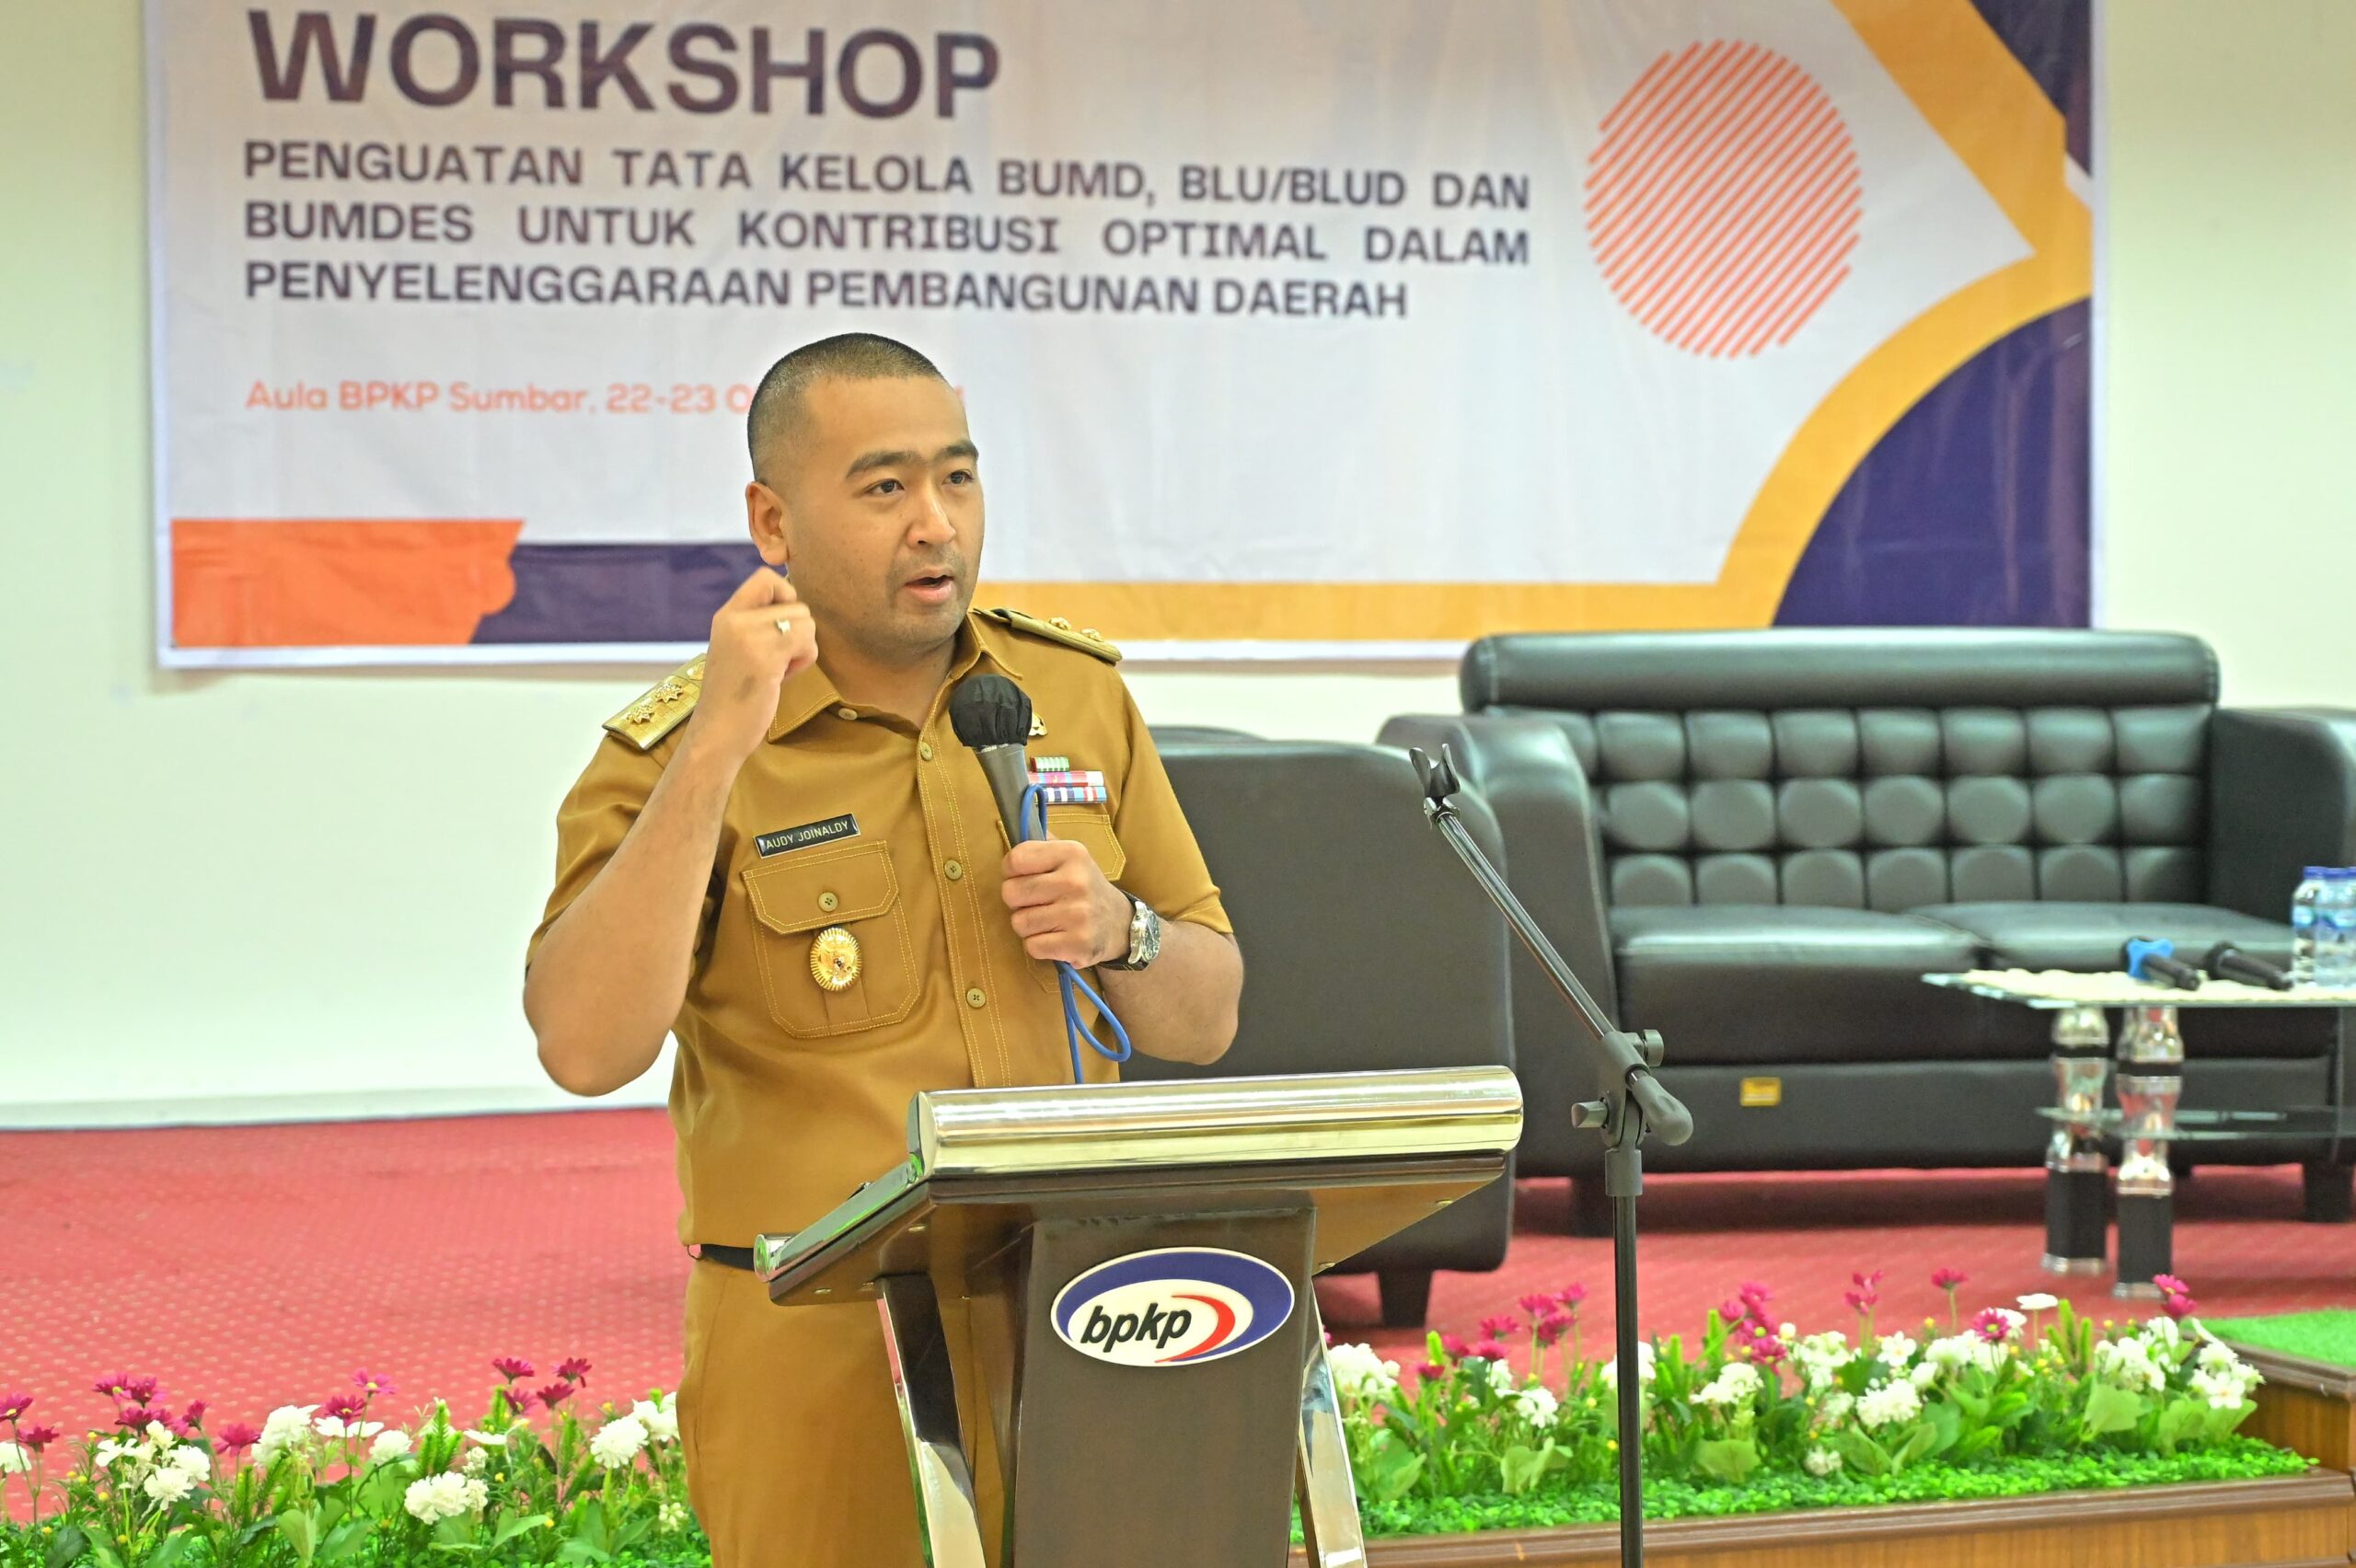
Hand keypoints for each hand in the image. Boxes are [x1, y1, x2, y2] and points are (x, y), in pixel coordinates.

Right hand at [684, 568, 816, 767]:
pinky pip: (806, 643)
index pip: (765, 577)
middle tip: (780, 658)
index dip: (787, 594)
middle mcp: (735, 620)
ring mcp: (749, 638)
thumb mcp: (737, 649)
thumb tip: (796, 607)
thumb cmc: (733, 697)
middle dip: (799, 631)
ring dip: (803, 648)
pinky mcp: (765, 658)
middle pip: (795, 603)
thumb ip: (757, 625)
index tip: (784, 623)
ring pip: (805, 621)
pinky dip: (803, 661)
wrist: (716, 733)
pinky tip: (781, 678)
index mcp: (726, 615)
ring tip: (779, 670)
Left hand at [1001, 840, 1132, 967]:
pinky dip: (1039, 945)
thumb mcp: (1071, 857)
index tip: (1025, 876)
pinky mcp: (1077, 944)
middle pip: (1011, 893)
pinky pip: (1032, 946)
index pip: (1015, 859)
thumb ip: (1043, 842)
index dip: (1011, 871)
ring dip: (1028, 925)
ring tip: (1049, 920)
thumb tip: (1017, 822)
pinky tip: (1056, 937)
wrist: (1119, 923)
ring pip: (1019, 922)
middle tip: (1037, 901)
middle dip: (1018, 901)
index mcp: (1072, 853)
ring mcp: (1078, 914)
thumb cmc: (1083, 887)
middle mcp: (1076, 881)